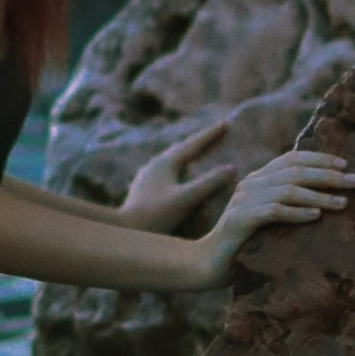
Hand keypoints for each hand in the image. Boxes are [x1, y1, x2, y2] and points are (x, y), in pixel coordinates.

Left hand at [117, 111, 234, 230]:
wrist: (123, 232)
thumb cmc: (155, 216)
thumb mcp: (186, 199)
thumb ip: (209, 183)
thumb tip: (231, 168)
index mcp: (165, 163)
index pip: (192, 144)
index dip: (210, 135)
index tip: (226, 123)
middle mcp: (154, 165)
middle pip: (182, 150)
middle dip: (200, 143)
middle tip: (217, 135)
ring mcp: (147, 177)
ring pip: (173, 162)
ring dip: (189, 156)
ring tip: (200, 154)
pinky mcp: (144, 191)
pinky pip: (167, 174)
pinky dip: (181, 171)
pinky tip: (181, 179)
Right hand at [188, 139, 354, 285]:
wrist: (208, 265)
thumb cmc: (244, 245)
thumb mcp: (268, 218)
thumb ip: (287, 204)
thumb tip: (327, 199)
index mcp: (258, 179)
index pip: (292, 158)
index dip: (319, 158)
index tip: (345, 164)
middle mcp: (250, 184)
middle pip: (294, 171)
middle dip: (327, 175)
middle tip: (354, 181)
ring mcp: (243, 201)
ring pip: (287, 190)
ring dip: (319, 195)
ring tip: (342, 203)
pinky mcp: (240, 220)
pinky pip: (274, 212)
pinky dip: (297, 213)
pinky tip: (316, 217)